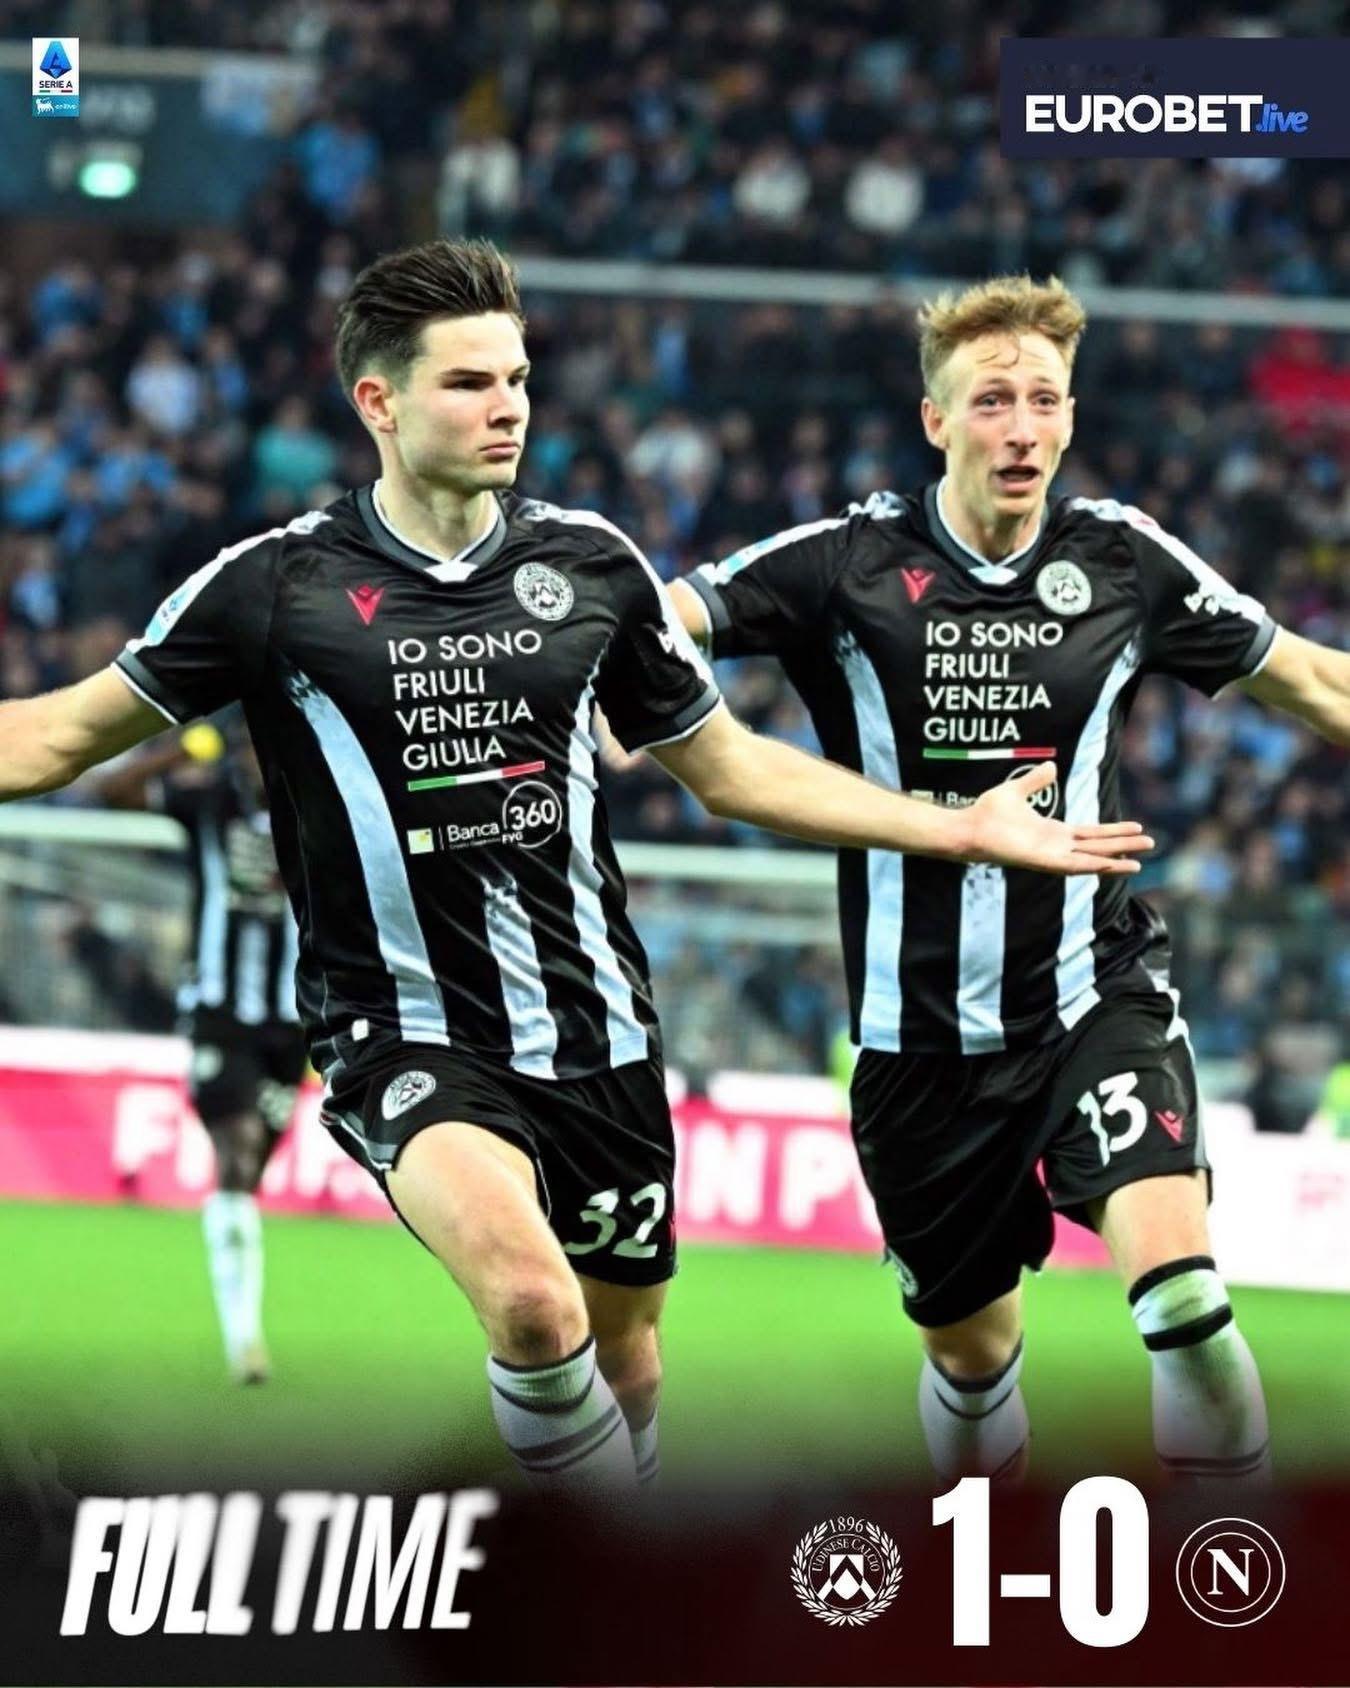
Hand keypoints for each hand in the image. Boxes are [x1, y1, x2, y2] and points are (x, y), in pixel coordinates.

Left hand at [963, 763, 1153, 876]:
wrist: (969, 825)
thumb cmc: (987, 813)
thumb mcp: (1017, 791)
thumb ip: (1036, 781)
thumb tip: (1051, 765)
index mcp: (1053, 832)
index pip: (1091, 833)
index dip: (1114, 831)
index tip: (1137, 828)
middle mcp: (1055, 846)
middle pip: (1097, 847)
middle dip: (1123, 846)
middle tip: (1151, 844)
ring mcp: (1050, 856)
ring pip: (1090, 860)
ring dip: (1113, 861)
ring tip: (1138, 863)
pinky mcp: (1041, 862)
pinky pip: (1072, 866)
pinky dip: (1091, 866)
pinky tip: (1110, 866)